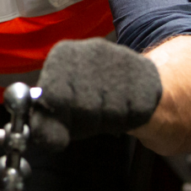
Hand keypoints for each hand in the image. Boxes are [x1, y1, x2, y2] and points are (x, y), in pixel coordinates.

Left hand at [30, 38, 161, 151]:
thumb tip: (49, 141)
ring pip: (111, 111)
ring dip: (109, 121)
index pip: (55, 95)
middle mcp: (91, 49)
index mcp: (63, 54)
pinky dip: (129, 119)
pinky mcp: (144, 72)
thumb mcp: (58, 109)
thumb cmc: (84, 96)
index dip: (61, 117)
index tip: (67, 117)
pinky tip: (124, 107)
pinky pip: (135, 112)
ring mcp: (120, 58)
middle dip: (87, 121)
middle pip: (85, 106)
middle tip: (90, 116)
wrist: (129, 79)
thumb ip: (46, 124)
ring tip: (106, 111)